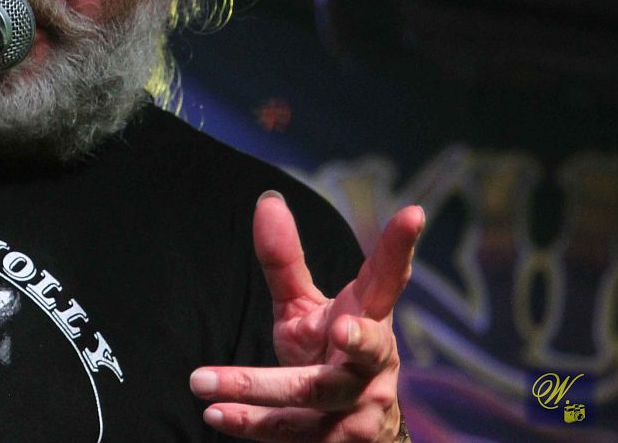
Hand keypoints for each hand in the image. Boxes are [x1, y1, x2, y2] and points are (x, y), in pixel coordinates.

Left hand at [190, 192, 423, 441]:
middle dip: (359, 340)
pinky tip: (217, 415)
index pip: (387, 278)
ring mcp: (359, 408)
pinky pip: (291, 433)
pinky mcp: (335, 442)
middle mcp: (373, 364)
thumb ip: (285, 261)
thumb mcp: (304, 307)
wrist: (353, 429)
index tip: (412, 212)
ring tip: (205, 382)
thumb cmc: (325, 352)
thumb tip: (267, 200)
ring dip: (257, 391)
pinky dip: (252, 425)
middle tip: (339, 328)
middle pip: (366, 350)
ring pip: (311, 398)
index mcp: (370, 317)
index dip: (399, 247)